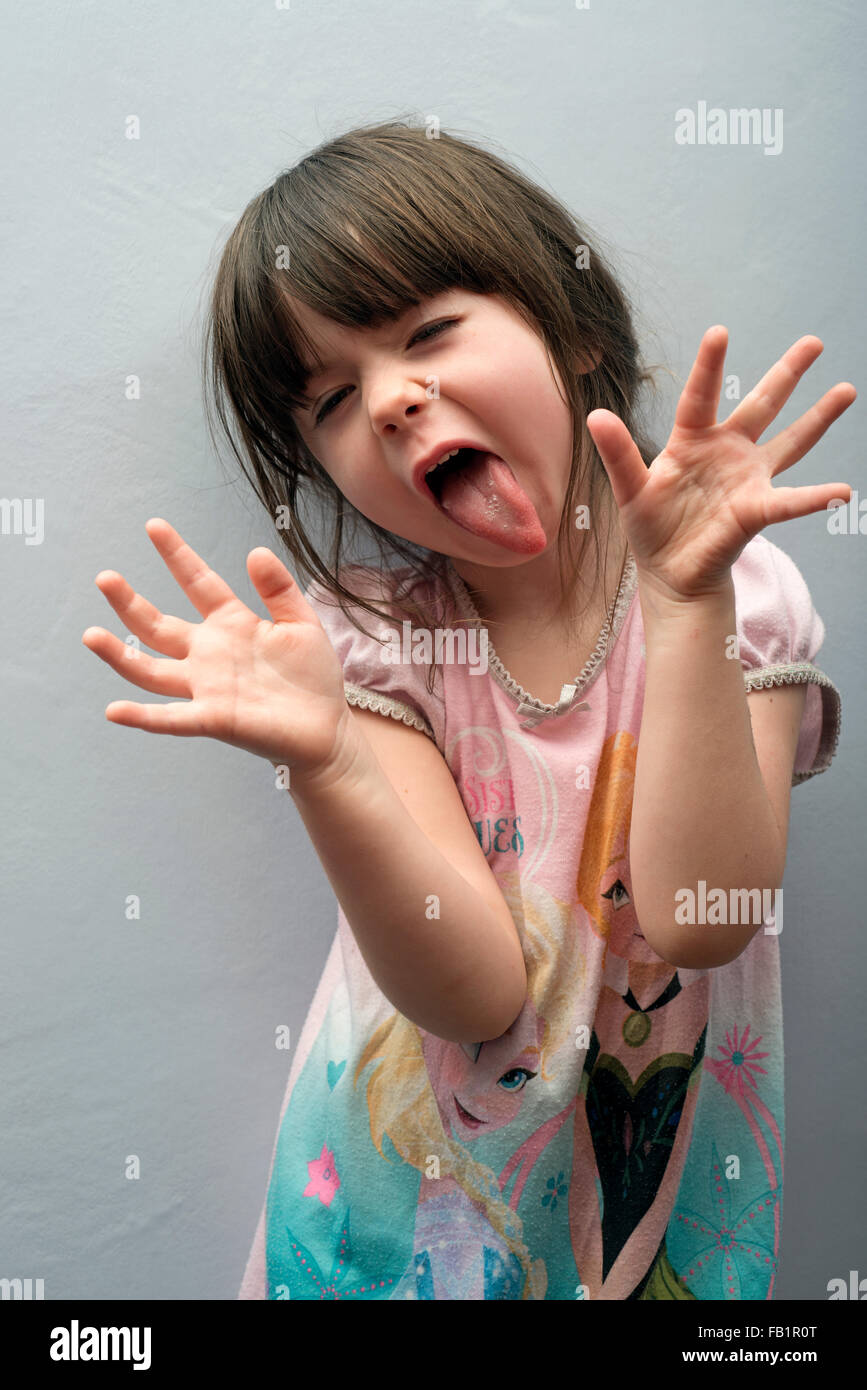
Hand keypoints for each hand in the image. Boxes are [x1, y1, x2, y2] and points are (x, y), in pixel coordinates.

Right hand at [82, 518, 351, 772]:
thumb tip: (255, 551)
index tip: (154, 526)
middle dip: (130, 603)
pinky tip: (114, 710)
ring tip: (91, 635)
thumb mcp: (301, 624)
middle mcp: (210, 654)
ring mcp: (208, 687)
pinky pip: (172, 718)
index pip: (198, 583)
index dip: (177, 556)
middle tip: (105, 577)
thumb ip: (279, 590)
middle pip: (159, 626)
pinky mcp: (215, 719)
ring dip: (121, 655)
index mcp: (232, 625)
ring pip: (152, 671)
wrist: (326, 728)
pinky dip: (143, 717)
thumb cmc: (312, 677)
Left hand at [585, 327, 855, 599]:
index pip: (700, 397)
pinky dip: (816, 498)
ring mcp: (748, 478)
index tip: (719, 331)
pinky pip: (790, 502)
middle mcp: (727, 451)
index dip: (709, 366)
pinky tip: (842, 492)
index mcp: (692, 440)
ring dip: (818, 418)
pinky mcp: (757, 510)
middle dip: (787, 373)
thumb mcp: (630, 489)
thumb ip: (617, 453)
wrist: (670, 572)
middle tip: (814, 341)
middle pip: (762, 404)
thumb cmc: (650, 527)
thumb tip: (596, 415)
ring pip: (790, 442)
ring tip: (847, 389)